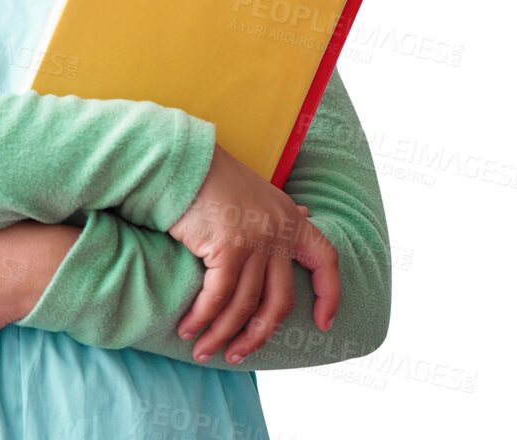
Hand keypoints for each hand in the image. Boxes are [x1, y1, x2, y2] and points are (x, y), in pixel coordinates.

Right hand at [168, 145, 341, 364]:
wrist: (186, 161)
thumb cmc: (218, 178)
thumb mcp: (262, 193)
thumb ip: (283, 212)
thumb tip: (306, 213)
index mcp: (293, 219)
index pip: (326, 260)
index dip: (330, 294)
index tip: (325, 323)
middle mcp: (280, 231)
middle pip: (281, 300)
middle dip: (259, 334)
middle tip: (238, 355)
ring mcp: (257, 240)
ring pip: (246, 305)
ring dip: (223, 334)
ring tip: (204, 351)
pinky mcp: (228, 247)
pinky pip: (218, 296)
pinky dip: (203, 318)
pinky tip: (189, 329)